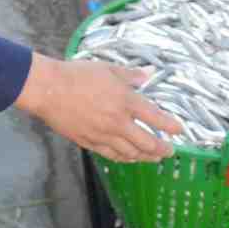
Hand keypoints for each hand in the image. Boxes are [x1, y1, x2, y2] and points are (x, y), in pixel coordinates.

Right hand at [13, 53, 180, 161]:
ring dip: (145, 157)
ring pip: (130, 153)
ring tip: (153, 157)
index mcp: (125, 101)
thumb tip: (149, 74)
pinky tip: (129, 158)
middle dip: (162, 149)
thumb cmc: (77, 75)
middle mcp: (117, 122)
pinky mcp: (89, 142)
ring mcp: (103, 135)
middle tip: (169, 151)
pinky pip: (112, 155)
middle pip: (147, 143)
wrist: (49, 89)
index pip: (155, 118)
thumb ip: (131, 75)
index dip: (170, 126)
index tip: (179, 130)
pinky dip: (125, 158)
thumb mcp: (108, 69)